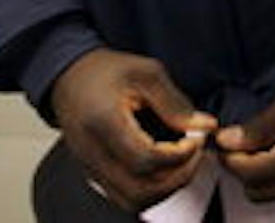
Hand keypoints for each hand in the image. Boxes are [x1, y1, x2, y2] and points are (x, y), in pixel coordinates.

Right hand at [50, 48, 216, 211]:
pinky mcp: (94, 175)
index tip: (195, 138)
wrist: (68, 79)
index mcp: (104, 122)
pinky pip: (125, 197)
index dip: (179, 155)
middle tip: (194, 153)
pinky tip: (164, 168)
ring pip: (133, 201)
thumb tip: (206, 126)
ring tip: (182, 162)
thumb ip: (175, 103)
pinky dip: (151, 190)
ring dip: (166, 188)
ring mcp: (91, 168)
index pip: (145, 159)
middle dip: (178, 177)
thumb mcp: (145, 73)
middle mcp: (93, 153)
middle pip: (140, 191)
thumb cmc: (104, 72)